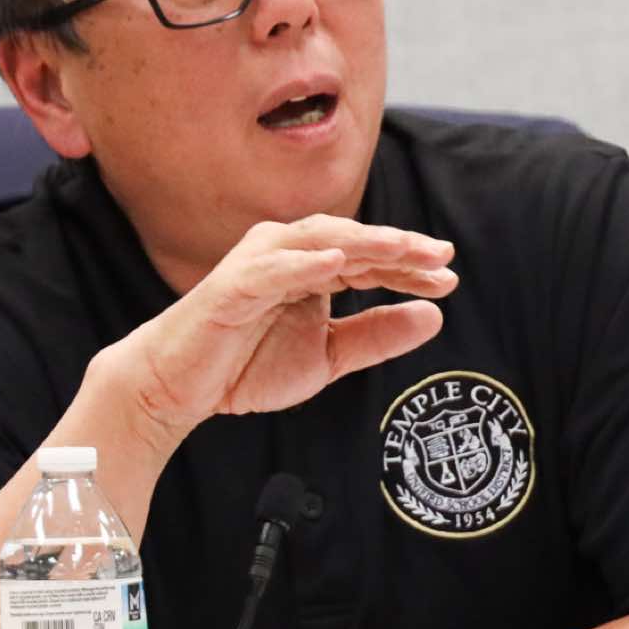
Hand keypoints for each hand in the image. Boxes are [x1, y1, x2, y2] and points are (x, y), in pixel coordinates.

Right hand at [104, 215, 455, 443]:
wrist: (179, 388)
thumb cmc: (246, 366)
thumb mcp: (327, 358)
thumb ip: (375, 337)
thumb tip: (434, 318)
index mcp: (311, 269)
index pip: (370, 260)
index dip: (409, 268)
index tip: (448, 279)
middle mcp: (288, 255)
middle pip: (351, 239)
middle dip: (397, 245)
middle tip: (440, 255)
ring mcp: (259, 264)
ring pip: (318, 240)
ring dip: (362, 241)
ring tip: (401, 248)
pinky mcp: (231, 285)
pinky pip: (272, 268)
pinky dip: (303, 261)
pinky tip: (337, 262)